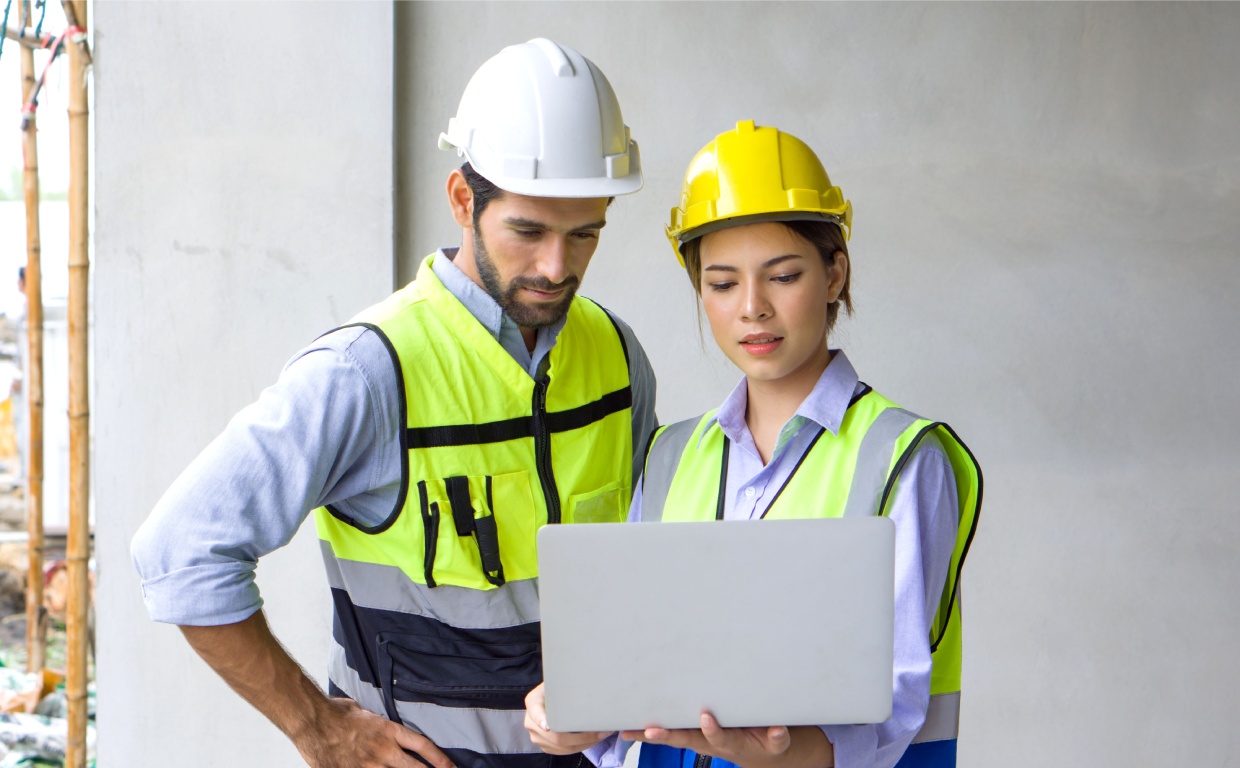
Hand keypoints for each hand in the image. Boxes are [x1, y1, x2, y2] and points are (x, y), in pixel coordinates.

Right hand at [295, 696, 454, 767]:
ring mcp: (369, 766)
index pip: (423, 745)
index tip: (452, 767)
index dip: (440, 759)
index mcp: (388, 731)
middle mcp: (384, 750)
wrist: (312, 721)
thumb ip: (377, 721)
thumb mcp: (363, 709)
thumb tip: (381, 723)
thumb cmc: (335, 712)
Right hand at [524, 683, 611, 754]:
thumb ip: (566, 683)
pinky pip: (563, 752)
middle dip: (582, 737)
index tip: (548, 727)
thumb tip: (588, 680)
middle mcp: (531, 722)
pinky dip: (580, 747)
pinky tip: (592, 740)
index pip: (536, 712)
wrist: (549, 695)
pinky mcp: (545, 745)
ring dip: (585, 744)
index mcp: (533, 703)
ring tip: (601, 735)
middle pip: (555, 736)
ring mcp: (536, 736)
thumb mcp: (557, 681)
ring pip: (562, 747)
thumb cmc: (557, 686)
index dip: (541, 720)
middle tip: (601, 732)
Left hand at [622, 713, 799, 767]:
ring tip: (628, 730)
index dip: (713, 730)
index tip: (706, 717)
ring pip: (672, 735)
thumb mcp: (777, 743)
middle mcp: (709, 742)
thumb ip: (777, 737)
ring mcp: (698, 738)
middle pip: (686, 739)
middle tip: (650, 731)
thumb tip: (778, 730)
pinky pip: (670, 728)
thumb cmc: (765, 741)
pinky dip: (650, 729)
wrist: (758, 750)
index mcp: (730, 743)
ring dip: (650, 733)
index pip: (719, 738)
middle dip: (667, 736)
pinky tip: (630, 725)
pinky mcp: (692, 731)